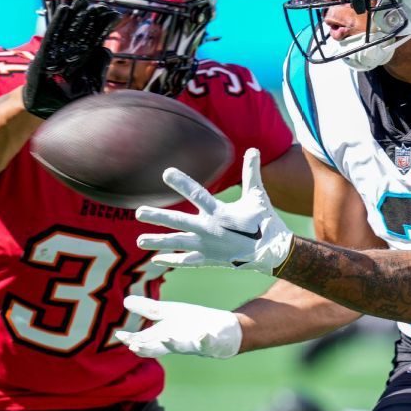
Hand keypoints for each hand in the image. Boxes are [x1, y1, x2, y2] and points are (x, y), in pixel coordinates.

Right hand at [22, 0, 118, 117]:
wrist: (47, 111)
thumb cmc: (69, 103)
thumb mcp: (90, 86)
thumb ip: (98, 69)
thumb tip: (106, 49)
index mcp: (82, 60)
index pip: (94, 39)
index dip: (103, 26)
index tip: (113, 13)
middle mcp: (70, 53)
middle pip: (82, 30)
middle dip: (90, 16)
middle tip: (99, 2)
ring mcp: (57, 52)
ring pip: (68, 29)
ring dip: (75, 15)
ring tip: (82, 0)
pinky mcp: (45, 55)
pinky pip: (53, 36)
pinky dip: (58, 23)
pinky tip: (64, 10)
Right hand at [114, 296, 242, 358]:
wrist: (223, 329)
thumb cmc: (192, 323)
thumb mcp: (169, 314)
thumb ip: (148, 310)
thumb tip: (124, 301)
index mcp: (165, 336)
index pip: (145, 341)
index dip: (132, 340)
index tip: (120, 335)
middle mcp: (177, 343)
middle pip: (159, 348)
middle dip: (147, 348)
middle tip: (135, 347)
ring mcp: (194, 343)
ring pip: (182, 347)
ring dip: (174, 343)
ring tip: (167, 337)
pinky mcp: (211, 341)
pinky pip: (208, 342)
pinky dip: (205, 339)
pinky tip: (203, 334)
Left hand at [135, 148, 293, 273]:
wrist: (272, 253)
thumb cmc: (265, 222)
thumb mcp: (258, 195)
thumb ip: (252, 173)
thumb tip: (253, 149)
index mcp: (219, 212)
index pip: (197, 194)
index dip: (182, 182)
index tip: (166, 173)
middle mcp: (209, 230)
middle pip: (178, 222)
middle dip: (157, 216)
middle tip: (138, 212)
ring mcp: (207, 247)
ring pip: (178, 243)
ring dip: (158, 241)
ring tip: (140, 240)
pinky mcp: (209, 259)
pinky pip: (187, 261)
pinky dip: (171, 260)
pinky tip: (155, 260)